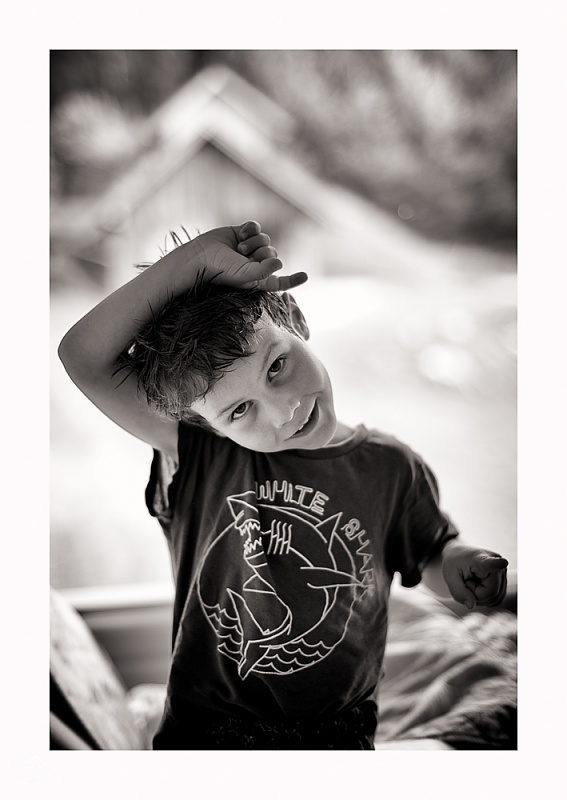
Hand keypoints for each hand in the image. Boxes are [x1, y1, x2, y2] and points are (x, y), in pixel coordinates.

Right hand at [191, 221, 307, 291]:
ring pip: (266, 240)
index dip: (293, 279)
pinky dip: (251, 229)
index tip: (305, 276)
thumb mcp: (244, 276)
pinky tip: (241, 232)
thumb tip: (280, 262)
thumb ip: (264, 271)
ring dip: (254, 242)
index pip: (279, 281)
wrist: (201, 255)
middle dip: (262, 253)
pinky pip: (257, 227)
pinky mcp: (243, 233)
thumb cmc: (221, 271)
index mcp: (258, 279)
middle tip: (244, 256)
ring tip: (239, 248)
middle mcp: (256, 264)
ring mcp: (249, 248)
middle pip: (274, 253)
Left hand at [441, 542, 507, 609]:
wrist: (460, 554)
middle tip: (467, 581)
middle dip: (476, 594)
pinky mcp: (505, 582)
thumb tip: (471, 606)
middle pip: (491, 593)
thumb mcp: (449, 576)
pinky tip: (480, 586)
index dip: (497, 564)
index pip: (490, 563)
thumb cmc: (454, 563)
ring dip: (480, 596)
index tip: (503, 562)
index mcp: (480, 559)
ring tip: (473, 581)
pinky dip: (485, 598)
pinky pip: (496, 600)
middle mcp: (497, 564)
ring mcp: (503, 573)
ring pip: (494, 599)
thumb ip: (458, 591)